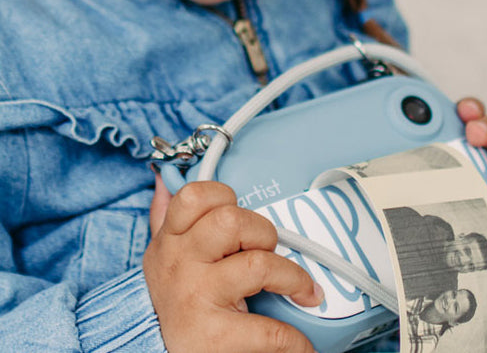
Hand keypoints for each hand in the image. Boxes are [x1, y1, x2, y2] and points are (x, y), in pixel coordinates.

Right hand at [144, 176, 323, 352]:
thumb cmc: (171, 295)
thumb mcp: (161, 253)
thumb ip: (165, 215)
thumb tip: (164, 176)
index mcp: (171, 239)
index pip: (194, 196)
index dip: (224, 197)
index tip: (240, 213)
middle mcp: (180, 262)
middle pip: (232, 221)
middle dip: (263, 232)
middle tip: (268, 251)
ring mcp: (196, 296)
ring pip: (257, 263)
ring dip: (290, 275)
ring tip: (298, 288)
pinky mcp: (213, 336)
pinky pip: (268, 329)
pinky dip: (293, 339)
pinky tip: (301, 343)